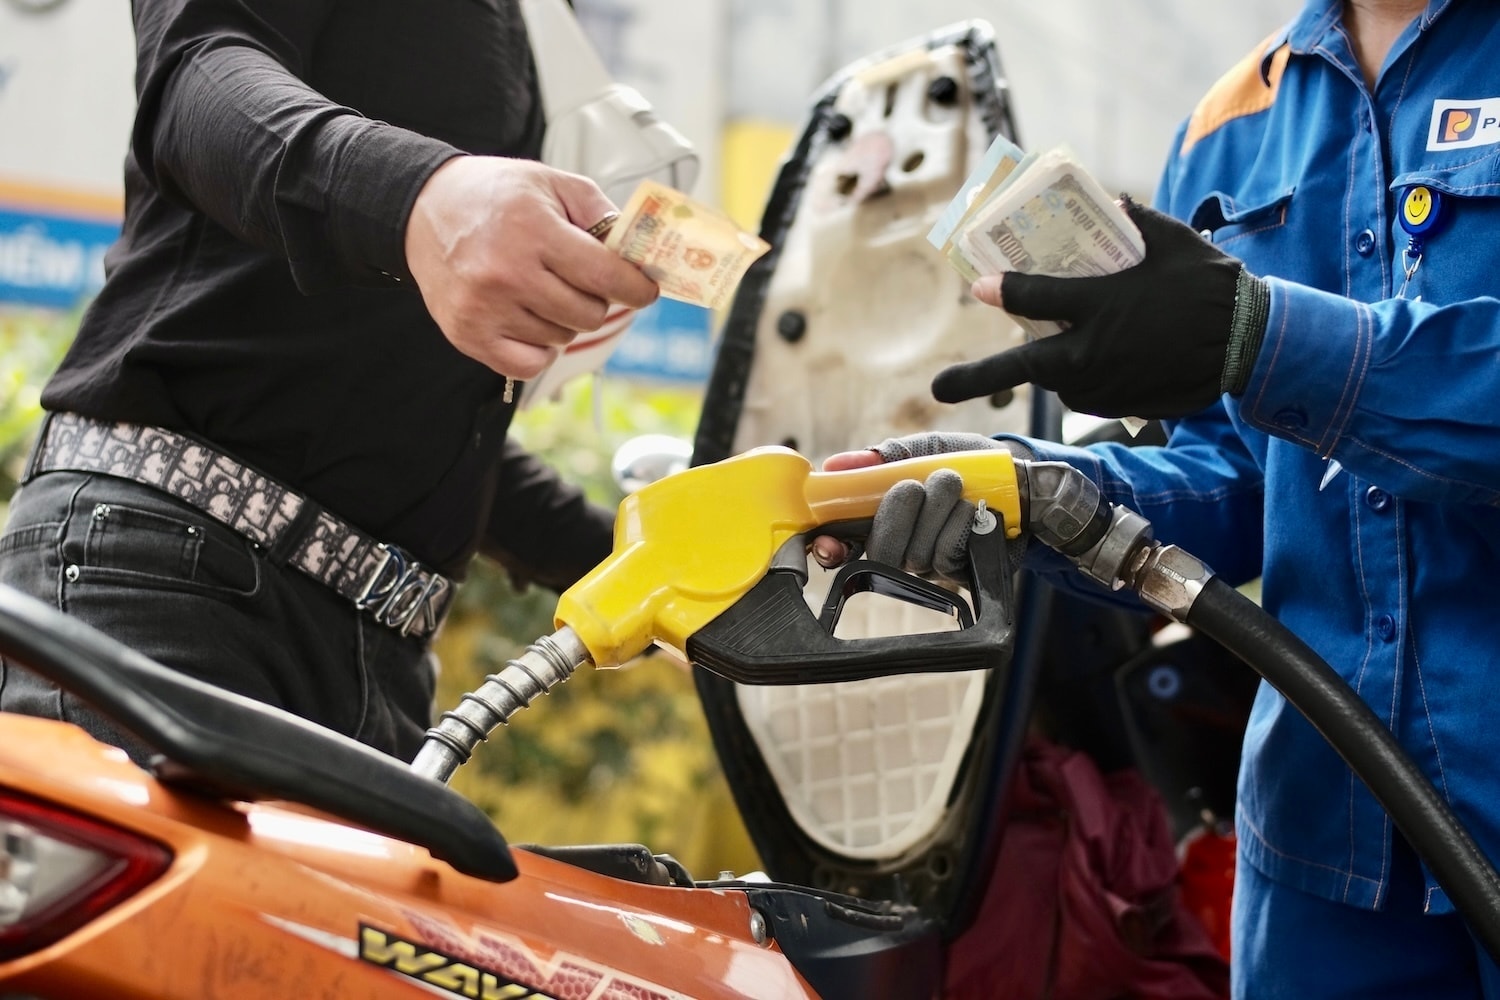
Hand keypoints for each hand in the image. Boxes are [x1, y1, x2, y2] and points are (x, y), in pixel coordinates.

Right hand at [404, 156, 659, 378]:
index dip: (636, 288)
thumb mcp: (552, 184)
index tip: (645, 290)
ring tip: (540, 289)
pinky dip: (540, 349)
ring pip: (561, 338)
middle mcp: (507, 273)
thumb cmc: (495, 195)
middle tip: (577, 279)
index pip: (604, 276)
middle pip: (588, 313)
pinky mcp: (468, 334)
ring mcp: (485, 308)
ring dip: (563, 320)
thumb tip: (640, 253)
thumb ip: (600, 213)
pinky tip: (530, 321)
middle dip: (595, 298)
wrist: (423, 208)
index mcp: (533, 230)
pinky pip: (530, 364)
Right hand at [813, 433, 1029, 579]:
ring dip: (939, 507)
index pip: (842, 543)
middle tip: (918, 484)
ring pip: (916, 553)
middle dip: (898, 510)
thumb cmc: (967, 465)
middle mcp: (902, 548)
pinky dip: (961, 522)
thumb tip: (835, 465)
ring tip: (956, 486)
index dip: (830, 546)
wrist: (1019, 480)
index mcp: (881, 518)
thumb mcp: (924, 449)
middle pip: (880, 552)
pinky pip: (947, 555)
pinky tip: (974, 511)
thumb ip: (883, 458)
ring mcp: (931, 567)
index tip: (829, 542)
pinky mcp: (962, 575)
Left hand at [932, 198, 1269, 419]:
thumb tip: (1110, 202)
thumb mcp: (1169, 240)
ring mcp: (1103, 385)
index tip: (980, 286)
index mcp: (1097, 306)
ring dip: (1047, 363)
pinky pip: (1085, 392)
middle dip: (976, 378)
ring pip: (1054, 378)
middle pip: (1020, 366)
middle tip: (939, 388)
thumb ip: (1132, 220)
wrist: (1249, 341)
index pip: (1031, 297)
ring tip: (1056, 343)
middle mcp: (1090, 352)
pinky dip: (1081, 376)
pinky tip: (1094, 358)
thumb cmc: (1208, 283)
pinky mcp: (1119, 405)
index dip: (1001, 290)